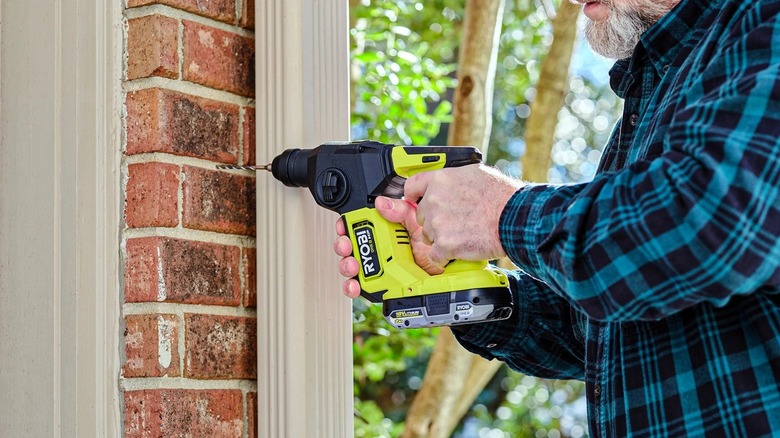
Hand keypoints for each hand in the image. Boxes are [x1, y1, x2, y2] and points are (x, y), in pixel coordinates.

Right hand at [333, 196, 443, 297]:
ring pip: (353, 267)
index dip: (345, 227)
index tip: (343, 228)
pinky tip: (355, 285)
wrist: (448, 263)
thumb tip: (382, 203)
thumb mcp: (417, 220)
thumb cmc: (434, 242)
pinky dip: (353, 287)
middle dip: (342, 247)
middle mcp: (379, 248)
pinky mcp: (383, 284)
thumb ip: (400, 209)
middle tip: (346, 247)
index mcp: (384, 230)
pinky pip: (363, 287)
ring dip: (346, 266)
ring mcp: (380, 266)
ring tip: (352, 265)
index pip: (357, 226)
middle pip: (350, 247)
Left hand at [405, 164, 521, 268]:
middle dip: (435, 220)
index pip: (412, 187)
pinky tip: (459, 249)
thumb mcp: (475, 173)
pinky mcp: (444, 245)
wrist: (514, 217)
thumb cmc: (502, 195)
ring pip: (428, 236)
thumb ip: (454, 179)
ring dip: (441, 238)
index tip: (416, 201)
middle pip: (421, 216)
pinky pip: (436, 255)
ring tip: (463, 234)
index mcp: (440, 180)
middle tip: (456, 222)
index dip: (413, 196)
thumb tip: (449, 184)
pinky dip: (446, 255)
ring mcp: (437, 224)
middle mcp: (434, 200)